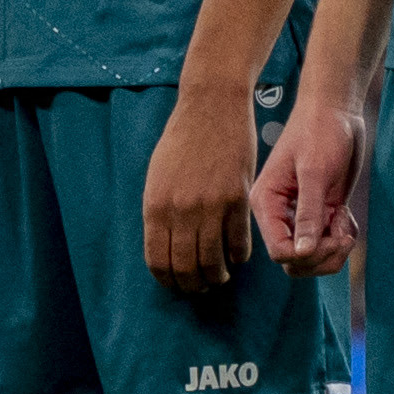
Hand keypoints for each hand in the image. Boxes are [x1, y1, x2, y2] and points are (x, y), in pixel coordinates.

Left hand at [142, 75, 263, 285]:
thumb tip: (165, 246)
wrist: (211, 106)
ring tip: (220, 276)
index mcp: (155, 205)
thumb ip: (160, 211)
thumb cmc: (182, 139)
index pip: (158, 260)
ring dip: (217, 276)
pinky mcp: (237, 200)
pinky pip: (238, 242)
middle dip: (193, 285)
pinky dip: (238, 255)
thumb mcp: (158, 175)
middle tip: (200, 287)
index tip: (176, 284)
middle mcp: (180, 211)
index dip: (167, 279)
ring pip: (214, 261)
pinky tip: (236, 256)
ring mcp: (210, 206)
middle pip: (185, 267)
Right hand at [254, 88, 373, 275]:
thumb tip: (302, 252)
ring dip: (334, 249)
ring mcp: (300, 215)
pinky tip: (346, 215)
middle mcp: (279, 214)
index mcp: (266, 203)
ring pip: (312, 258)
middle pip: (294, 262)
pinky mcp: (320, 213)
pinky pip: (329, 244)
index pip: (278, 252)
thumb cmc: (319, 130)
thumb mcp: (314, 171)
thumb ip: (308, 213)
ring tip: (344, 222)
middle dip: (322, 256)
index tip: (330, 237)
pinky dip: (342, 238)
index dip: (304, 255)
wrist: (336, 109)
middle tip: (342, 233)